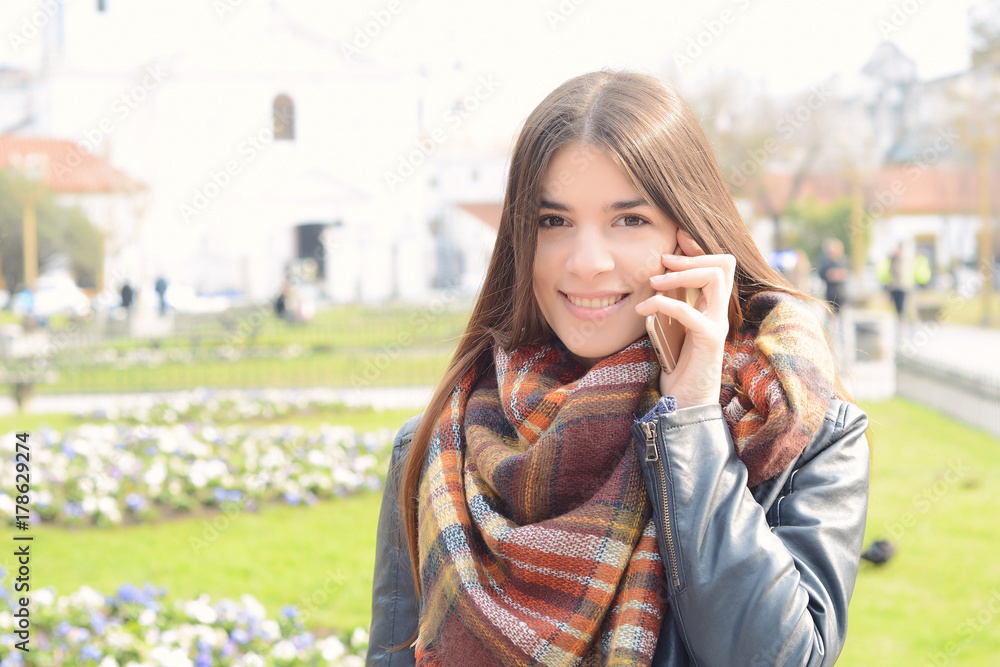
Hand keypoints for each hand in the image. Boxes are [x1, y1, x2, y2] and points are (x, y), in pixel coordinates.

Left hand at [634, 229, 734, 409]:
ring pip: (715, 279)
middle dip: (690, 257)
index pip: (719, 264)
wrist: (685, 405)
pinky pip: (691, 313)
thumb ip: (667, 305)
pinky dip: (665, 304)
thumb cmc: (675, 366)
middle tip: (662, 261)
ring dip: (680, 275)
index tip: (676, 235)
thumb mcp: (669, 327)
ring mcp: (717, 325)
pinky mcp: (709, 342)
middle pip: (724, 264)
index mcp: (710, 306)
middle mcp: (719, 312)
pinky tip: (644, 311)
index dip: (699, 246)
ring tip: (652, 283)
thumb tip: (650, 279)